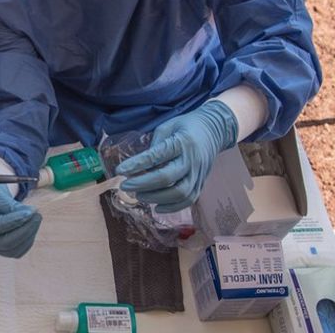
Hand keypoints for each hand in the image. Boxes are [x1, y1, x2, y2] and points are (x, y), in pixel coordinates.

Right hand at [0, 170, 41, 258]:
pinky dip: (27, 241)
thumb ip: (12, 206)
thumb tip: (31, 213)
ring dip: (28, 236)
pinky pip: (16, 251)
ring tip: (35, 218)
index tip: (30, 211)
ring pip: (12, 251)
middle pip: (4, 243)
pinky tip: (32, 227)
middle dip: (25, 230)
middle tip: (37, 215)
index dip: (15, 221)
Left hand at [117, 100, 237, 212]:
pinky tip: (157, 207)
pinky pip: (189, 200)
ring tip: (139, 195)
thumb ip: (155, 144)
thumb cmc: (185, 126)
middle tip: (125, 186)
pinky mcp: (201, 183)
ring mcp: (199, 173)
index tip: (119, 170)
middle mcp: (192, 160)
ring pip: (179, 193)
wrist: (214, 130)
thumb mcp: (167, 126)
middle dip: (143, 184)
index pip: (157, 155)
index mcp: (182, 142)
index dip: (137, 164)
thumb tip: (140, 165)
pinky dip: (172, 207)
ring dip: (156, 197)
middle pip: (167, 177)